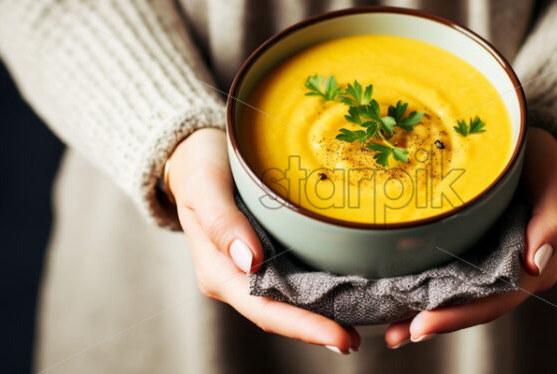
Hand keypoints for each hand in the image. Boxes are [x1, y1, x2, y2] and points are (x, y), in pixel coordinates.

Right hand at [168, 128, 359, 353]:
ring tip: (360, 324)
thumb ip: (221, 221)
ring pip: (290, 302)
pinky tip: (347, 291)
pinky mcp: (268, 255)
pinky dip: (320, 290)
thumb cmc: (199, 165)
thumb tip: (249, 260)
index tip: (337, 335)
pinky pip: (296, 279)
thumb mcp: (204, 184)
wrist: (196, 152)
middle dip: (318, 330)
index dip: (302, 326)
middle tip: (355, 341)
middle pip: (280, 314)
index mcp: (219, 271)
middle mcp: (237, 278)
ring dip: (322, 315)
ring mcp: (253, 269)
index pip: (264, 308)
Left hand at [384, 127, 556, 347]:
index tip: (422, 325)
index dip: (457, 317)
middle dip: (431, 322)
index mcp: (530, 269)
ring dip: (418, 313)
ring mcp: (481, 263)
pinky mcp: (462, 248)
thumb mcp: (555, 185)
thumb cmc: (545, 167)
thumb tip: (536, 263)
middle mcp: (504, 274)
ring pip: (450, 296)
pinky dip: (416, 285)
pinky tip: (388, 294)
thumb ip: (553, 221)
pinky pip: (439, 271)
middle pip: (467, 307)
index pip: (493, 301)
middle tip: (394, 335)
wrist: (528, 149)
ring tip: (385, 329)